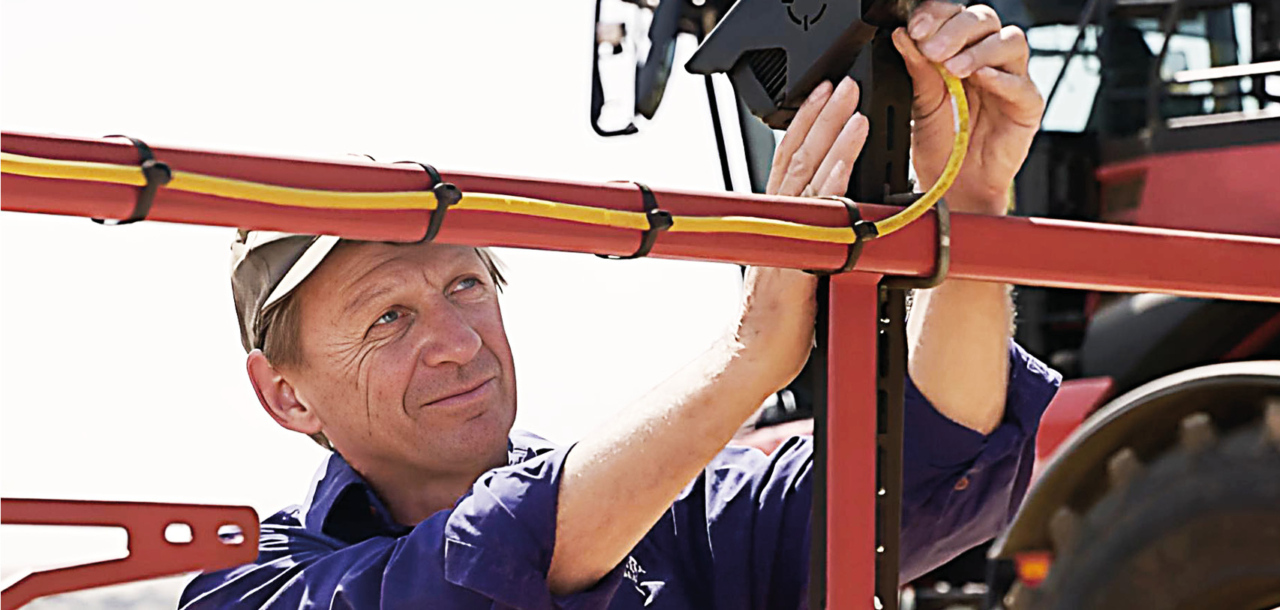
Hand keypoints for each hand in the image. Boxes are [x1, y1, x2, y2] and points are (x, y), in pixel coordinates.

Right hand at [737, 77, 868, 389]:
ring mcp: (784, 235)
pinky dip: (833, 178)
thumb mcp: (797, 270)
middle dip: (822, 116)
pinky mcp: (796, 253)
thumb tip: (832, 225)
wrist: (754, 357)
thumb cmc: (777, 323)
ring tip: (852, 104)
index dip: (807, 125)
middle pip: (798, 156)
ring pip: (809, 174)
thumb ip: (809, 240)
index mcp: (776, 221)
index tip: (825, 95)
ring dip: (833, 135)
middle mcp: (776, 221)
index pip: (791, 161)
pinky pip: (817, 210)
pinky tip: (849, 155)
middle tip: (843, 82)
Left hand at [892, 2, 1043, 214]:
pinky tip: (981, 79)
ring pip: (1010, 42)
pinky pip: (1022, 84)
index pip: (954, 16)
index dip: (937, 15)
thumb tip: (901, 36)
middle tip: (933, 48)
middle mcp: (986, 58)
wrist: (954, 187)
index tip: (917, 28)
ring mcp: (1010, 79)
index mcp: (957, 51)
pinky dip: (1001, 78)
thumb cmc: (942, 144)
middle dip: (956, 29)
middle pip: (984, 20)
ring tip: (954, 68)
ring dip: (979, 49)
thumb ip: (916, 70)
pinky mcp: (1027, 105)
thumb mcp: (920, 106)